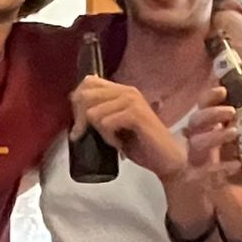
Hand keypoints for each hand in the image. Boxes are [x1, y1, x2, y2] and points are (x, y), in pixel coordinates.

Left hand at [70, 77, 185, 177]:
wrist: (166, 159)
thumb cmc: (140, 144)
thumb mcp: (114, 124)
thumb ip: (99, 112)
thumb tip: (75, 108)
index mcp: (121, 90)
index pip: (87, 83)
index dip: (78, 103)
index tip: (82, 125)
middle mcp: (127, 91)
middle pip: (85, 96)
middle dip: (82, 120)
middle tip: (94, 136)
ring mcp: (132, 101)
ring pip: (94, 112)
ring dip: (99, 132)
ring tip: (114, 140)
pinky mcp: (136, 114)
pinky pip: (105, 123)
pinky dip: (108, 138)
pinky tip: (119, 144)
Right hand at [164, 88, 241, 232]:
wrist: (240, 202)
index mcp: (212, 128)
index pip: (204, 106)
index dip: (210, 96)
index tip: (224, 90)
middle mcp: (201, 141)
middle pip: (195, 120)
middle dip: (211, 113)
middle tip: (231, 111)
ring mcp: (199, 161)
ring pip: (197, 143)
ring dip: (215, 136)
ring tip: (235, 133)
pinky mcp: (202, 181)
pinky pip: (204, 173)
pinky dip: (221, 168)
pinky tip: (237, 165)